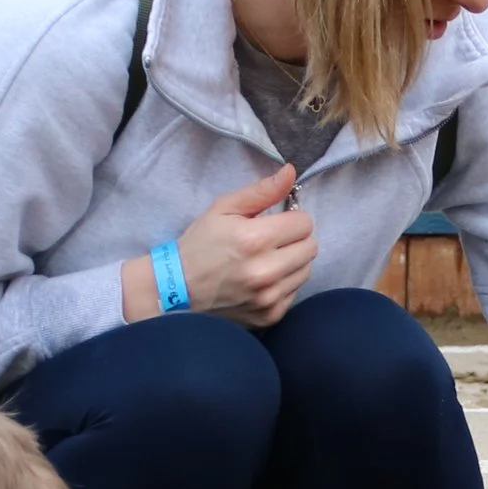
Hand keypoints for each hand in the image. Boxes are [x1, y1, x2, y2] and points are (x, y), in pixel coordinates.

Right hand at [123, 168, 316, 327]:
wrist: (177, 289)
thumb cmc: (200, 244)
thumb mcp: (223, 209)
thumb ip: (261, 191)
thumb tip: (291, 172)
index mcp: (255, 239)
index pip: (304, 223)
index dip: (292, 218)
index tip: (276, 222)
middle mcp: (266, 272)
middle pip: (311, 247)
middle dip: (296, 239)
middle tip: (273, 240)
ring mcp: (269, 298)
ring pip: (305, 270)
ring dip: (292, 261)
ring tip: (267, 259)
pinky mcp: (269, 316)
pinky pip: (294, 292)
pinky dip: (283, 283)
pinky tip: (262, 279)